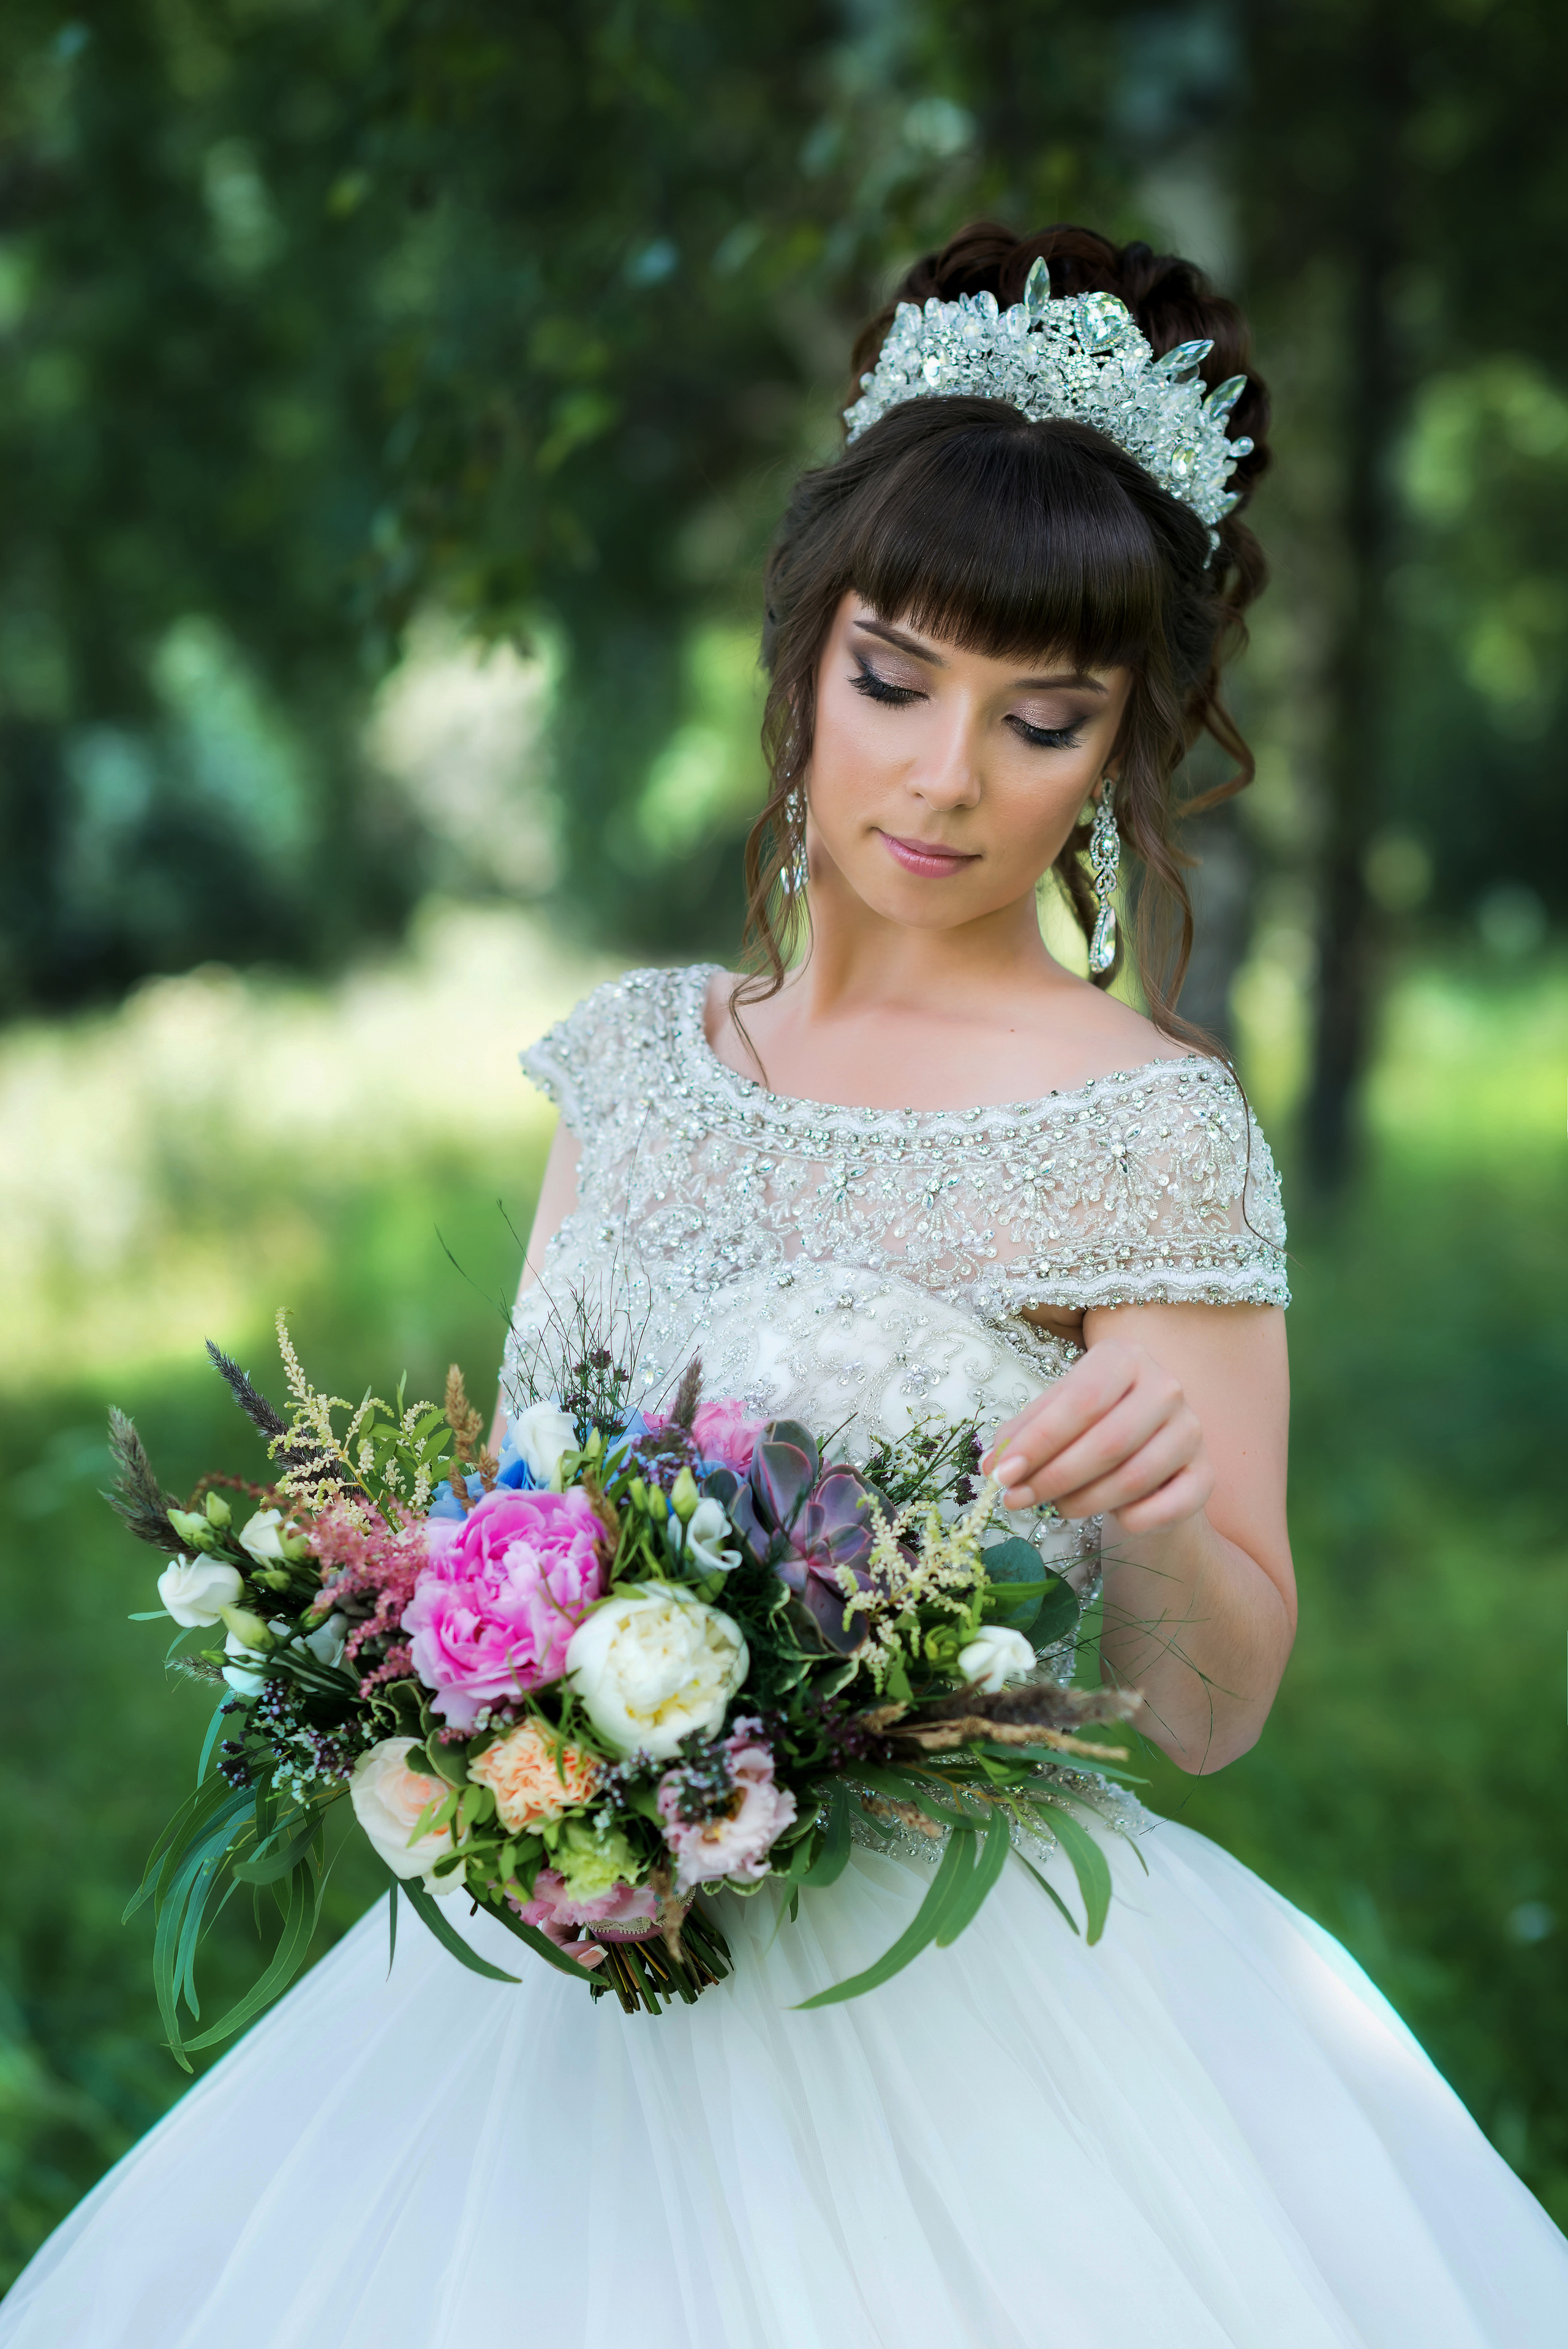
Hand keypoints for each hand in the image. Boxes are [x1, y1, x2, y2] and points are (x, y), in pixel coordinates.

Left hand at [983, 1339, 1214, 1534]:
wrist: (1148, 1458)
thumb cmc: (1091, 1429)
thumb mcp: (1055, 1417)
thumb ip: (1024, 1435)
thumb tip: (991, 1465)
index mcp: (1125, 1358)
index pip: (1080, 1400)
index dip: (1038, 1442)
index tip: (1001, 1474)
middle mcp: (1165, 1387)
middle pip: (1107, 1441)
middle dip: (1053, 1477)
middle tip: (1016, 1501)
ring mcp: (1191, 1431)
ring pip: (1133, 1477)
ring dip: (1083, 1501)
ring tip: (1055, 1507)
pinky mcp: (1205, 1474)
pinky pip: (1167, 1507)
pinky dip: (1131, 1519)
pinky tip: (1109, 1517)